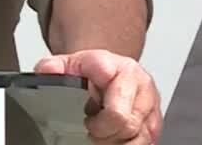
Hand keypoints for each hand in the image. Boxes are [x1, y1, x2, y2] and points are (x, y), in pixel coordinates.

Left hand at [34, 49, 161, 143]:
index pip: (109, 81)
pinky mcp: (155, 123)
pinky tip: (113, 138)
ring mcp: (150, 104)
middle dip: (102, 131)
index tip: (87, 114)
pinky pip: (145, 143)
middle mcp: (139, 83)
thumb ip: (53, 66)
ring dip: (114, 141)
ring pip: (136, 136)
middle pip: (122, 119)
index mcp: (117, 65)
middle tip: (90, 128)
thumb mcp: (69, 64)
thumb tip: (46, 70)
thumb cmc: (93, 73)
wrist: (111, 74)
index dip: (97, 102)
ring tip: (101, 133)